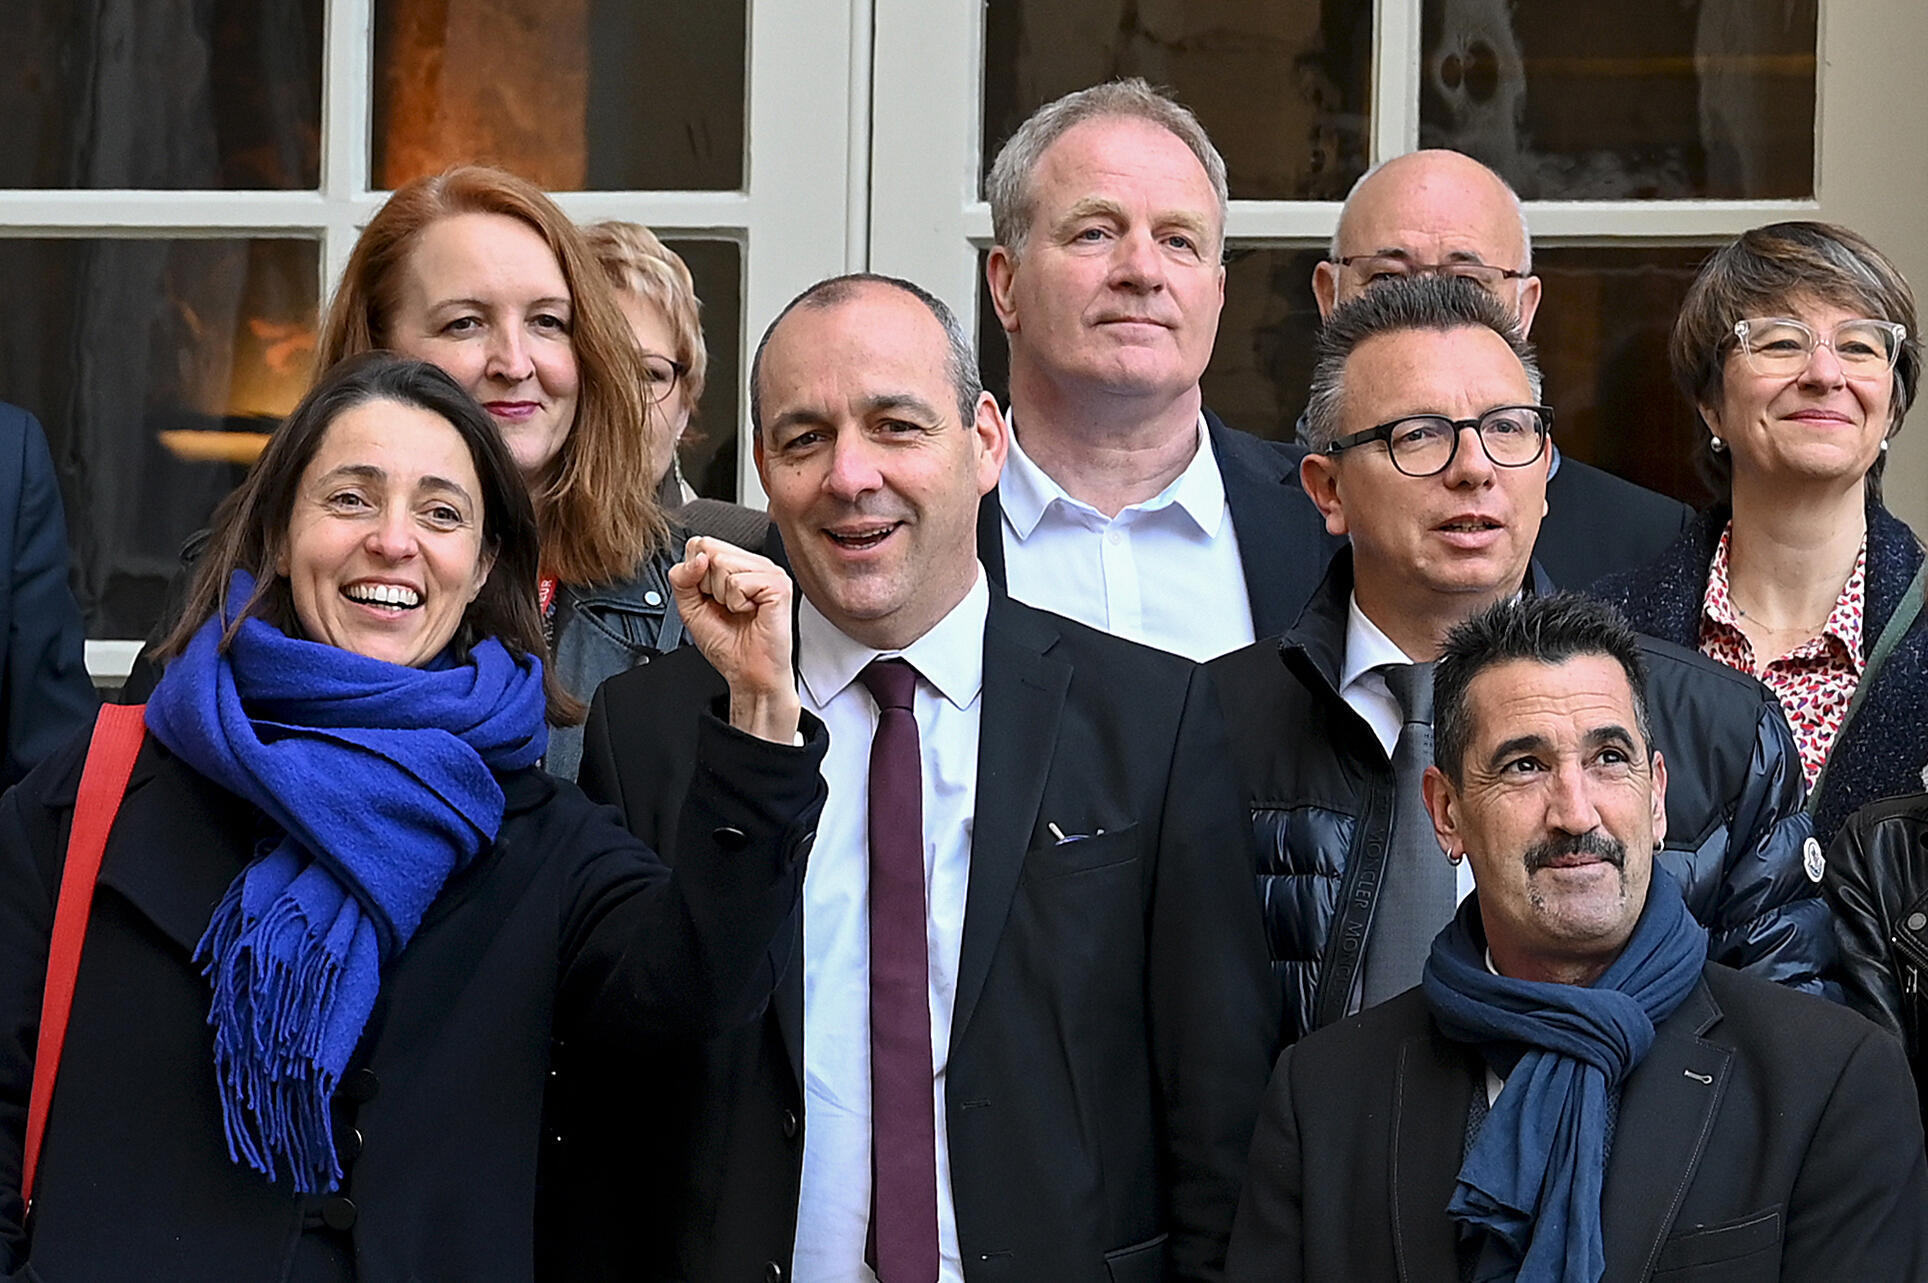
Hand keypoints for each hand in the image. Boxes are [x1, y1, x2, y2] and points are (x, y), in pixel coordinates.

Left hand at [669, 537, 801, 743]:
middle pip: (709, 549)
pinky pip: (738, 582)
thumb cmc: (728, 644)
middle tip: (726, 607)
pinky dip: (737, 604)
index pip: (700, 543)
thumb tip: (698, 557)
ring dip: (723, 596)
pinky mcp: (778, 585)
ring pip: (722, 563)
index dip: (694, 574)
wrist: (749, 673)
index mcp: (736, 564)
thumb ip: (682, 578)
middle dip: (707, 585)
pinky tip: (751, 613)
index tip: (709, 598)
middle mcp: (754, 563)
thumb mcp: (690, 607)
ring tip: (738, 611)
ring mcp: (769, 571)